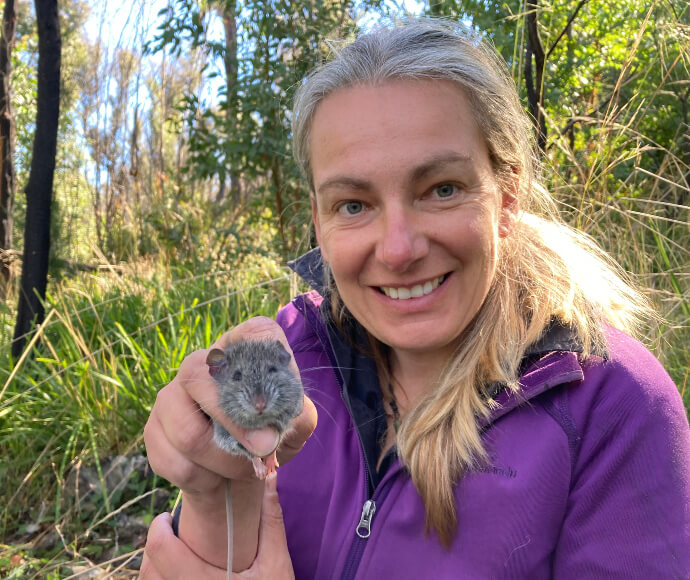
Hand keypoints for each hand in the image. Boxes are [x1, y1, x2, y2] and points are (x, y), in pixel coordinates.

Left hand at [140, 474, 294, 579]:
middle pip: (147, 571)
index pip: (160, 550)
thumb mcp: (276, 565)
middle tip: (171, 533)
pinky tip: (175, 576)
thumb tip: (270, 477)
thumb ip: (271, 522)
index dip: (158, 528)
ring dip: (153, 569)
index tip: (168, 516)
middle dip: (154, 548)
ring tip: (172, 555)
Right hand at [143, 316, 316, 568]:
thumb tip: (271, 426)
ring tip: (240, 465)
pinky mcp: (153, 430)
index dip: (264, 366)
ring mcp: (171, 395)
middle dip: (236, 424)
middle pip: (198, 377)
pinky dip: (204, 478)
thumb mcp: (294, 427)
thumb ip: (296, 418)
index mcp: (244, 349)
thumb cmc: (269, 436)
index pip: (255, 334)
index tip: (272, 405)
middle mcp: (201, 362)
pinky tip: (214, 473)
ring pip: (188, 433)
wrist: (235, 473)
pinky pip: (176, 462)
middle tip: (264, 448)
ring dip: (223, 461)